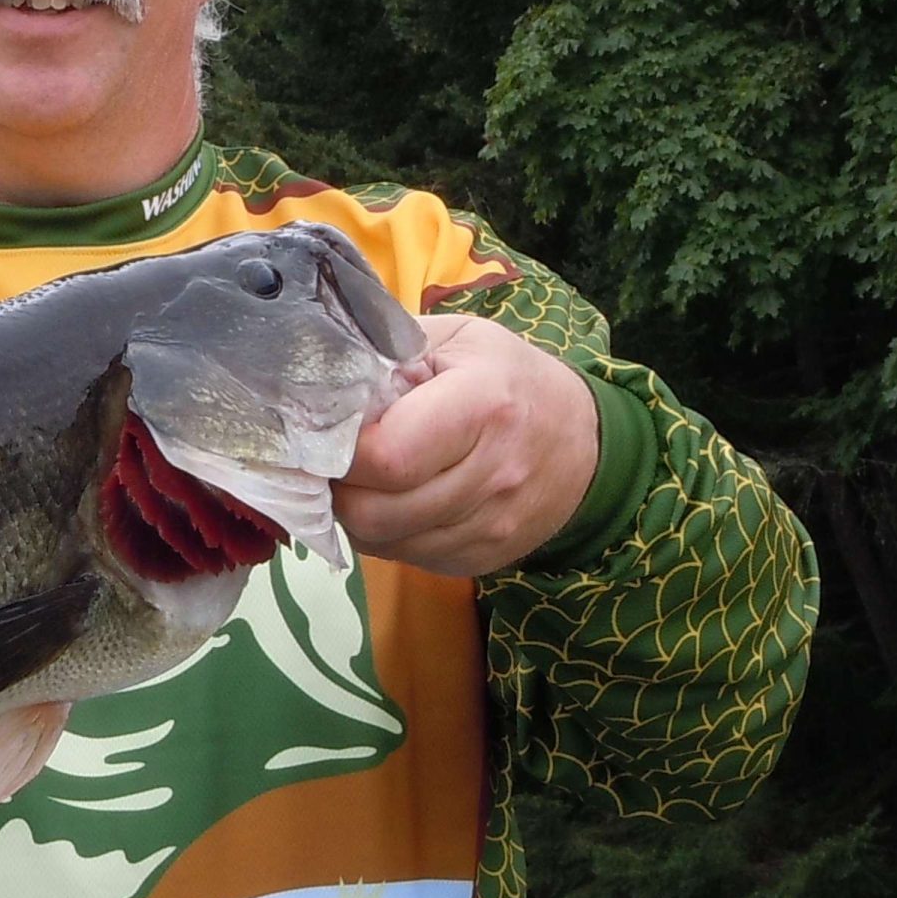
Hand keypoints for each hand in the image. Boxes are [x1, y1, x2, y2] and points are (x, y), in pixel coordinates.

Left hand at [333, 317, 598, 577]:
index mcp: (483, 406)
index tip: (325, 433)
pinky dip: (383, 533)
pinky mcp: (484, 559)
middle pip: (372, 512)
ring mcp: (492, 525)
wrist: (584, 441)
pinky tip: (394, 500)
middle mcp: (493, 474)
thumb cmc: (505, 377)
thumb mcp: (453, 338)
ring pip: (380, 543)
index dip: (337, 450)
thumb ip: (384, 354)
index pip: (383, 457)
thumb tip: (312, 384)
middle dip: (336, 488)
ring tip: (363, 477)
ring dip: (355, 514)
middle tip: (332, 461)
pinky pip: (404, 559)